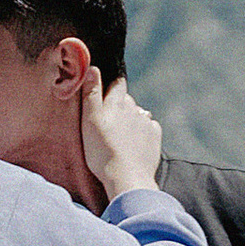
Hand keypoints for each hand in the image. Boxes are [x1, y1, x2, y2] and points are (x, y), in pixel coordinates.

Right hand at [78, 64, 166, 200]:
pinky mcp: (155, 137)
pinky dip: (142, 132)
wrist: (126, 178)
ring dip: (130, 120)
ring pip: (137, 114)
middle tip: (107, 121)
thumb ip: (91, 93)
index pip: (117, 83)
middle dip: (119, 105)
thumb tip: (93, 67)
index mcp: (117, 103)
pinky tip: (133, 143)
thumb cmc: (102, 151)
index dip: (111, 84)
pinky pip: (149, 128)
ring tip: (119, 136)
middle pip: (126, 100)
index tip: (105, 90)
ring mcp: (147, 123)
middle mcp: (135, 108)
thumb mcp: (90, 121)